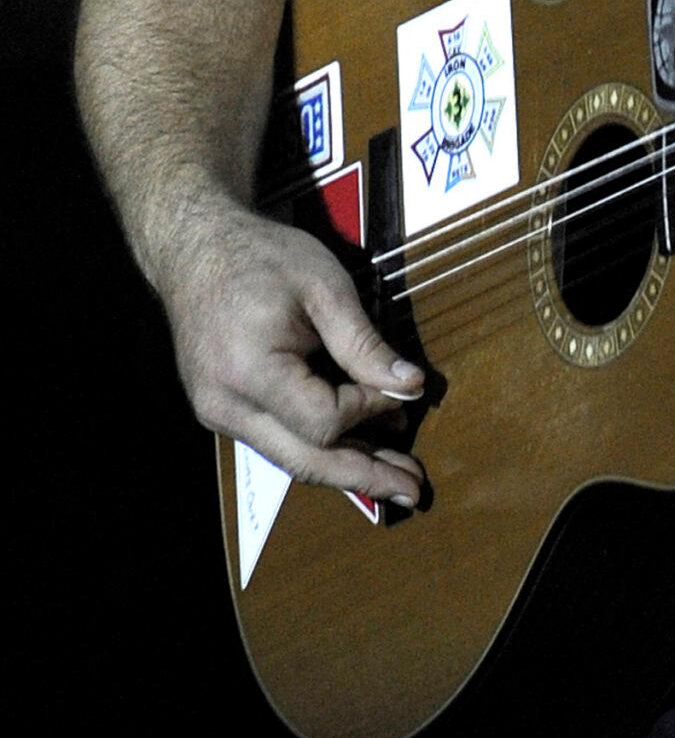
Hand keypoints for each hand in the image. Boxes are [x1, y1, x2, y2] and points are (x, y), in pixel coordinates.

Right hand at [160, 202, 425, 504]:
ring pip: (290, 458)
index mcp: (248, 371)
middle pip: (304, 461)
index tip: (402, 388)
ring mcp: (218, 414)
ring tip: (397, 476)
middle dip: (364, 476)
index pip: (322, 421)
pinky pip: (277, 440)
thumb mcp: (324, 287)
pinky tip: (360, 446)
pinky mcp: (222, 411)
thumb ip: (365, 343)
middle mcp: (225, 405)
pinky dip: (320, 445)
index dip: (369, 411)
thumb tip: (412, 386)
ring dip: (346, 467)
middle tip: (415, 490)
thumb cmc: (262, 257)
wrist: (195, 247)